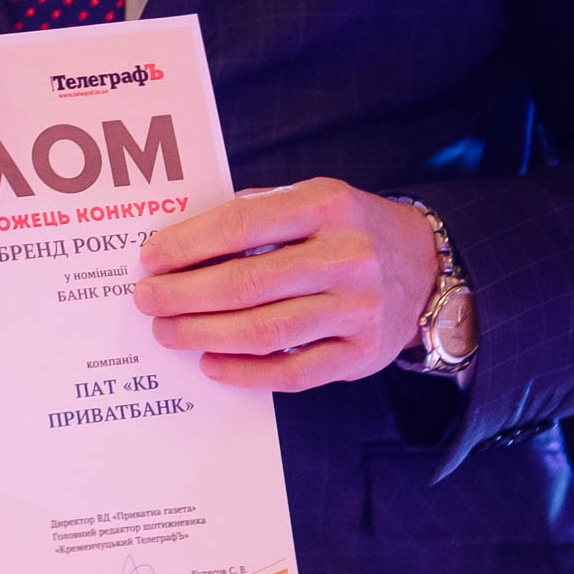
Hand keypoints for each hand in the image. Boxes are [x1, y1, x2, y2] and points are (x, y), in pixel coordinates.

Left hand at [133, 178, 437, 392]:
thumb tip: (178, 244)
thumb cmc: (347, 230)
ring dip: (204, 335)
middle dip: (183, 295)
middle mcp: (347, 257)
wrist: (427, 266)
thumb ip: (255, 214)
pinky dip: (244, 373)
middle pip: (246, 284)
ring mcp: (358, 309)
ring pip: (265, 332)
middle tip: (147, 301)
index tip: (149, 259)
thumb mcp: (313, 200)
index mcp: (327, 206)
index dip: (187, 245)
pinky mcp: (362, 354)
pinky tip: (210, 363)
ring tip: (167, 332)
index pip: (241, 226)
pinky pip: (292, 373)